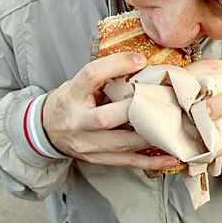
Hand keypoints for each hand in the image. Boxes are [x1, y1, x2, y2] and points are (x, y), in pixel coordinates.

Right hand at [42, 52, 178, 169]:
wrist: (46, 130)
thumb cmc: (70, 101)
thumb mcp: (78, 84)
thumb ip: (104, 76)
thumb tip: (141, 65)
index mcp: (71, 95)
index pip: (90, 75)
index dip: (116, 65)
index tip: (140, 60)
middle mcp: (77, 121)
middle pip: (105, 117)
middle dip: (136, 109)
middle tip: (165, 98)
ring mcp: (86, 144)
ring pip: (121, 143)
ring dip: (151, 136)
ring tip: (175, 127)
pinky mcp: (97, 159)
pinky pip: (127, 162)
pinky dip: (151, 161)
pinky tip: (171, 157)